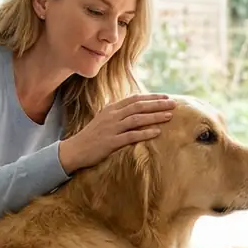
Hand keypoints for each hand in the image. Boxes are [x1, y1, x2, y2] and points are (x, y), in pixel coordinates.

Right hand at [58, 93, 175, 172]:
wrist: (75, 150)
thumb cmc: (92, 136)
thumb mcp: (104, 120)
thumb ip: (119, 114)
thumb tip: (135, 110)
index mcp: (111, 109)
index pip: (135, 99)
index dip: (151, 97)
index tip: (166, 97)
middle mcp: (112, 116)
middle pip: (138, 106)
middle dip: (157, 104)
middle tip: (173, 104)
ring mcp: (111, 128)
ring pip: (137, 119)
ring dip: (155, 117)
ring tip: (169, 116)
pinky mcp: (111, 142)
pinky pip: (131, 136)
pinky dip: (145, 133)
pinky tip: (157, 132)